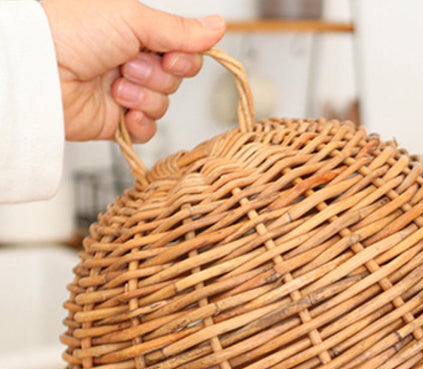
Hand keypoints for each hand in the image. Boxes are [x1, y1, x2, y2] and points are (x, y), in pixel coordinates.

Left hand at [40, 0, 225, 142]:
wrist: (39, 70)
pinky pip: (148, 130)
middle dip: (156, 76)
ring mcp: (124, 92)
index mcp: (135, 33)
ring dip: (143, 97)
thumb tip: (218, 26)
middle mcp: (131, 61)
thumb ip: (179, 30)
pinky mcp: (116, 121)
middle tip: (129, 66)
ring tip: (115, 87)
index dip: (183, 59)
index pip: (182, 52)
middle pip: (175, 80)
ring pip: (163, 105)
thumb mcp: (133, 19)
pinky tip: (123, 113)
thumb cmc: (72, 32)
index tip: (169, 57)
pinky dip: (140, 123)